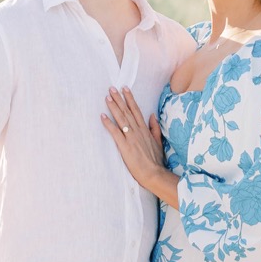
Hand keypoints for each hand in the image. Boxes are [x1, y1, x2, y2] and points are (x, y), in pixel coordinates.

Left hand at [101, 86, 175, 202]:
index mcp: (145, 129)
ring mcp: (131, 137)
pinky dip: (108, 124)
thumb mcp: (158, 142)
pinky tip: (102, 116)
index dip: (130, 99)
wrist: (153, 173)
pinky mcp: (125, 146)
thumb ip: (155, 128)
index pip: (136, 110)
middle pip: (127, 111)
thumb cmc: (155, 160)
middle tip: (112, 88)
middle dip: (119, 99)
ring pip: (121, 119)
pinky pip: (115, 132)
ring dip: (114, 107)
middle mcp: (138, 131)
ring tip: (107, 97)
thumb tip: (152, 115)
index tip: (125, 89)